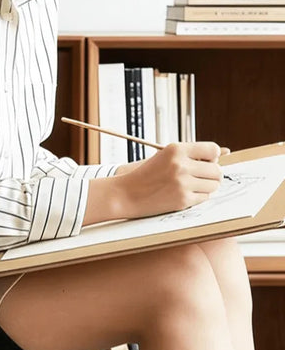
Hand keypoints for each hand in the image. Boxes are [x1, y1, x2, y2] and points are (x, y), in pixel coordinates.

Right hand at [85, 142, 224, 224]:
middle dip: (212, 175)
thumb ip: (190, 154)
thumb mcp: (164, 156)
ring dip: (206, 187)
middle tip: (200, 178)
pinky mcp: (182, 199)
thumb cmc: (146, 175)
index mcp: (176, 149)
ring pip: (213, 185)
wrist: (125, 194)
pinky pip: (205, 198)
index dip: (212, 158)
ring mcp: (182, 183)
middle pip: (216, 170)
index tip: (206, 163)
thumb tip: (223, 153)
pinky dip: (198, 197)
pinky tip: (184, 195)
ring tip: (191, 187)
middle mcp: (181, 165)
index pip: (212, 149)